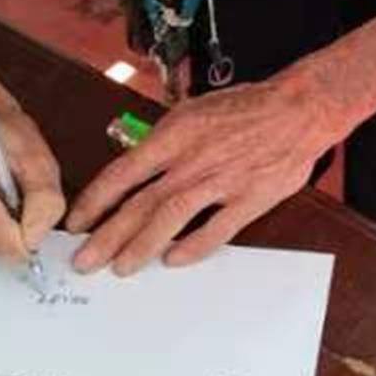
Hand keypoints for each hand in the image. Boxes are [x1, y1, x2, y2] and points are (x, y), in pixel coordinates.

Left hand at [66, 68, 342, 273]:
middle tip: (85, 261)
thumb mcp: (193, 111)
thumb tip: (136, 166)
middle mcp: (191, 160)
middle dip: (108, 235)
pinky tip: (173, 261)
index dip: (96, 201)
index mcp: (174, 135)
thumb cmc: (246, 107)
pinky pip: (216, 230)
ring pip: (170, 218)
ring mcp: (220, 182)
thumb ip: (165, 141)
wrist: (298, 109)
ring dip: (141, 246)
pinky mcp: (249, 199)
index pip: (123, 172)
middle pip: (140, 203)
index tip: (77, 223)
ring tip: (121, 268)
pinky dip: (193, 247)